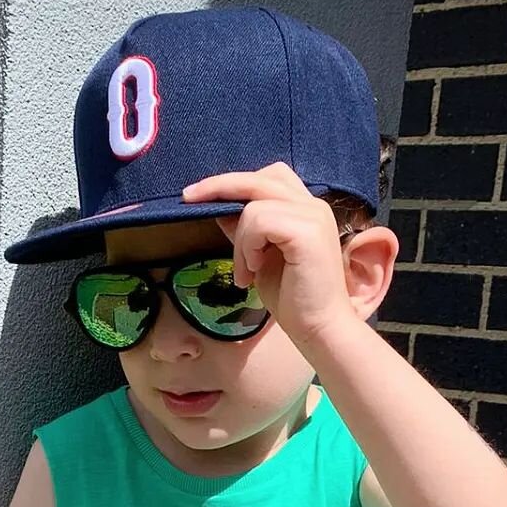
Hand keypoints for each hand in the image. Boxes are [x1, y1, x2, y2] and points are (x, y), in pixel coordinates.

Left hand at [182, 160, 358, 351]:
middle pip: (258, 179)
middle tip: (187, 198)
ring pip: (254, 205)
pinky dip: (248, 247)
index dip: (232, 182)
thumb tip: (219, 209)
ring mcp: (312, 215)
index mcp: (304, 210)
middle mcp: (312, 206)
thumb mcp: (259, 259)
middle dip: (218, 186)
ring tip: (247, 272)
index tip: (196, 195)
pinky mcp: (307, 231)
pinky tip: (254, 271)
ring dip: (240, 241)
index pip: (267, 178)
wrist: (319, 328)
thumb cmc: (293, 299)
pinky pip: (259, 221)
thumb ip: (245, 231)